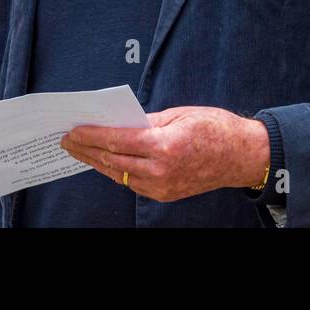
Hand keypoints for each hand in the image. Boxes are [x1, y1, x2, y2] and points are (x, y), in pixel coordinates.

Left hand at [60, 106, 270, 201]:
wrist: (242, 156)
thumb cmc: (215, 128)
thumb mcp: (179, 114)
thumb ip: (147, 121)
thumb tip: (119, 122)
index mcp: (164, 145)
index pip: (117, 141)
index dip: (92, 135)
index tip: (73, 129)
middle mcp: (161, 170)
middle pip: (113, 160)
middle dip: (87, 149)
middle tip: (66, 140)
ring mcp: (163, 187)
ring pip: (120, 175)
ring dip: (97, 162)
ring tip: (79, 151)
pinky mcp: (165, 195)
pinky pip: (133, 183)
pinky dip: (116, 171)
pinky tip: (104, 162)